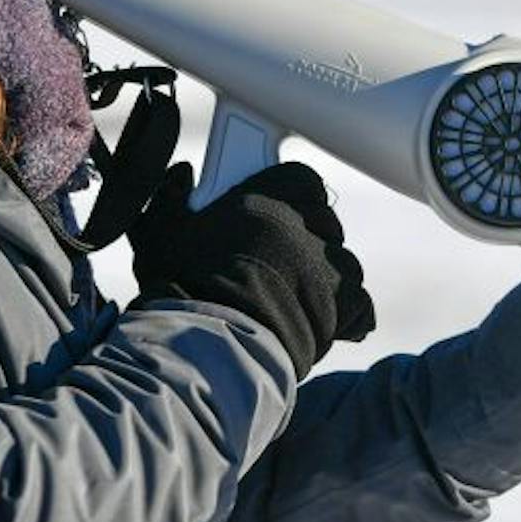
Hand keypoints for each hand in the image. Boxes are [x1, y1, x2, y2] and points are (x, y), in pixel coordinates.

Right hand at [127, 161, 375, 380]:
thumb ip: (170, 197)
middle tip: (277, 262)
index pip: (302, 180)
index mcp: (268, 198)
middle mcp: (304, 225)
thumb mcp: (162, 233)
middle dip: (307, 239)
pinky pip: (358, 304)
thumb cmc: (183, 287)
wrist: (209, 346)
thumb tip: (180, 175)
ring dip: (323, 279)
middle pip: (324, 222)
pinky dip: (344, 315)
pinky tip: (315, 322)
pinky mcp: (344, 305)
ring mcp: (328, 265)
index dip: (292, 197)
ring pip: (341, 264)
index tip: (274, 213)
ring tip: (290, 300)